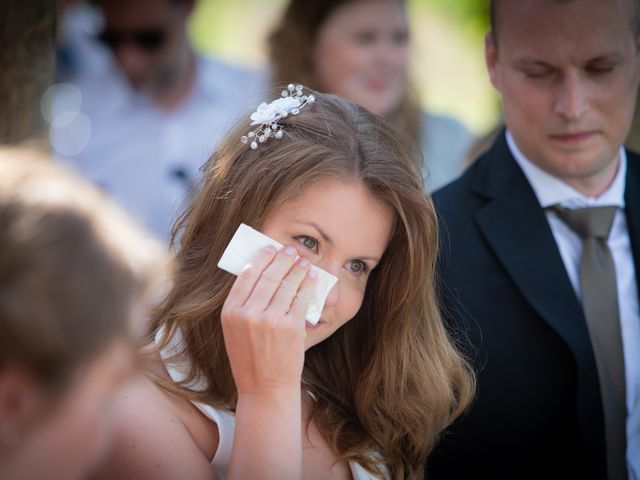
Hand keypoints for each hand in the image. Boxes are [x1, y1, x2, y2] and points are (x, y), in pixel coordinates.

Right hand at [221, 244, 317, 395]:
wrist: (265, 389)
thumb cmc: (250, 360)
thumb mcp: (234, 332)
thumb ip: (242, 305)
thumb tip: (259, 272)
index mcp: (230, 313)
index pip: (246, 276)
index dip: (261, 258)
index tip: (270, 248)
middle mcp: (248, 314)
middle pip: (268, 275)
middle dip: (281, 258)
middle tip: (290, 250)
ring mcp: (270, 320)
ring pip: (286, 284)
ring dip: (297, 268)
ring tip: (303, 261)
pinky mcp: (291, 326)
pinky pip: (301, 297)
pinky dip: (308, 284)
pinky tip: (312, 277)